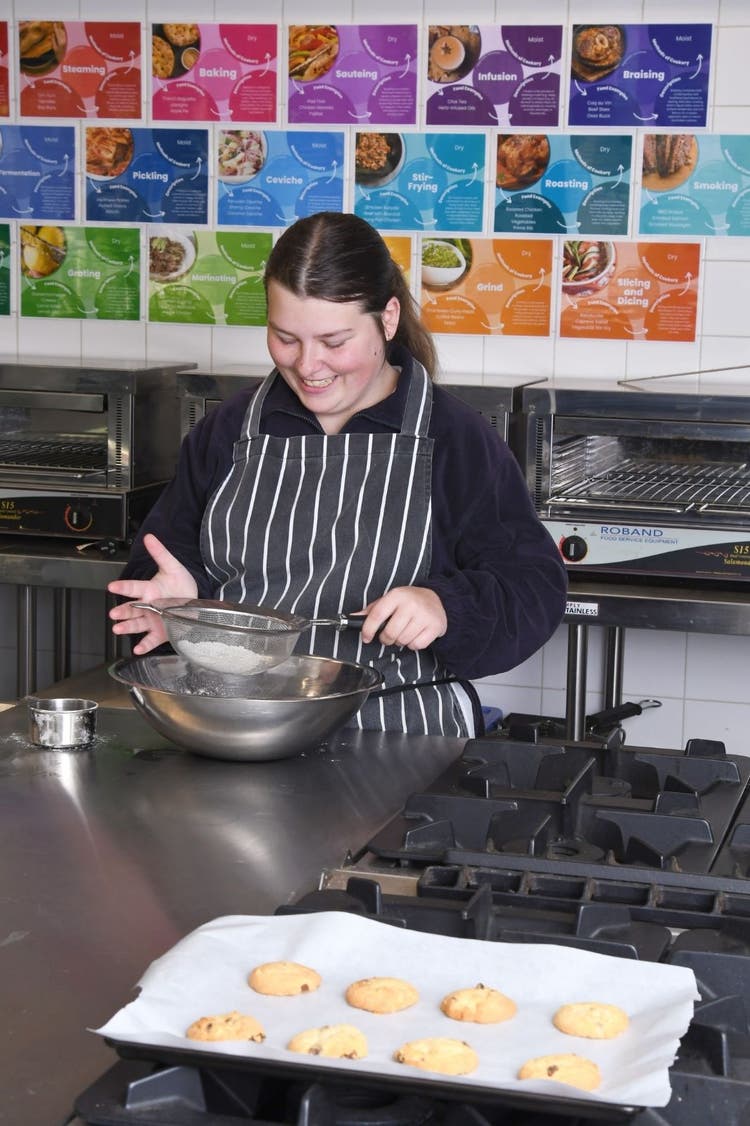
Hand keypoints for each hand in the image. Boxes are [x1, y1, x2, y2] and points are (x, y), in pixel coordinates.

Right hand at [107, 534, 197, 654]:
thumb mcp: (172, 566)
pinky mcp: (160, 632)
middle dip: (122, 611)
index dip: (123, 587)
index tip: (112, 586)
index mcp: (149, 589)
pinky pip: (150, 639)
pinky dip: (144, 645)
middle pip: (131, 609)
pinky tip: (138, 649)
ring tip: (117, 629)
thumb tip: (149, 537)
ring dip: (127, 627)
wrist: (192, 599)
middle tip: (114, 613)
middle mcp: (148, 606)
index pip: (133, 587)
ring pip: (137, 624)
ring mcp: (152, 619)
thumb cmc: (179, 582)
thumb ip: (160, 553)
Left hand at [359, 586, 446, 650]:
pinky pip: (416, 645)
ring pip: (403, 641)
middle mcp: (411, 604)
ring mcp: (424, 616)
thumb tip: (353, 617)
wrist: (436, 599)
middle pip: (390, 633)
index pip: (377, 615)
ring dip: (400, 641)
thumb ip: (372, 610)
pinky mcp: (435, 626)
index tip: (366, 637)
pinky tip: (415, 634)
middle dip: (386, 638)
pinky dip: (413, 644)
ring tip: (404, 632)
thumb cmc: (408, 601)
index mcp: (397, 595)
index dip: (368, 629)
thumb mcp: (390, 600)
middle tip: (389, 635)